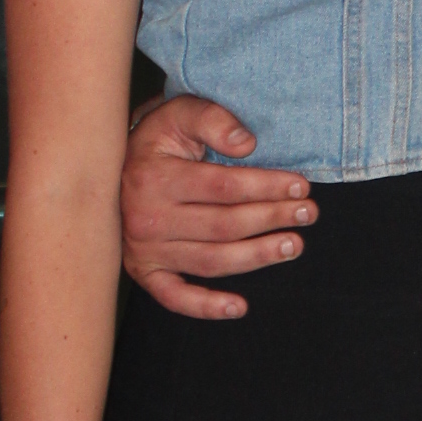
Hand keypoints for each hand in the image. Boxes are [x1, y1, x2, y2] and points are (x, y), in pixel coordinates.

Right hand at [121, 94, 316, 320]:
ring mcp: (144, 248)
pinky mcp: (145, 270)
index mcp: (155, 177)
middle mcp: (147, 218)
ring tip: (293, 245)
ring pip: (210, 261)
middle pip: (223, 226)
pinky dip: (206, 307)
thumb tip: (247, 144)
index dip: (266, 187)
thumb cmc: (159, 139)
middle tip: (308, 213)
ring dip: (257, 257)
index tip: (300, 186)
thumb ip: (212, 120)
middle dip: (271, 219)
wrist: (113, 167)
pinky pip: (175, 296)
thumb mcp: (180, 113)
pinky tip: (240, 307)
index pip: (223, 187)